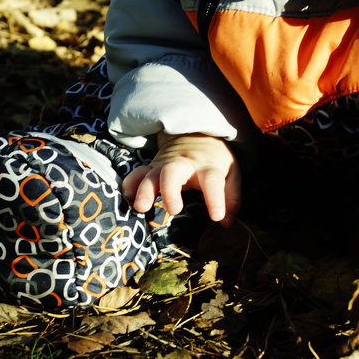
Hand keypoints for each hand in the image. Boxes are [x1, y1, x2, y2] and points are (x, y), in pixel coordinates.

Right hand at [121, 133, 239, 225]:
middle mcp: (184, 164)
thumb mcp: (231, 174)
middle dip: (170, 190)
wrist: (198, 136)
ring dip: (144, 190)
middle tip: (174, 210)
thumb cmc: (215, 161)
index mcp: (207, 167)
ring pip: (151, 173)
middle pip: (174, 171)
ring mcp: (165, 165)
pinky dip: (131, 183)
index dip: (216, 198)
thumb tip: (226, 223)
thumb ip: (231, 198)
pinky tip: (127, 196)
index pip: (212, 180)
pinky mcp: (152, 168)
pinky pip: (137, 173)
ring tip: (141, 207)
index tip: (217, 217)